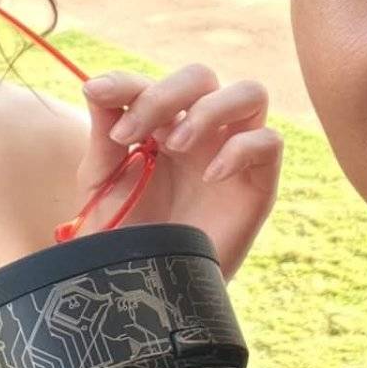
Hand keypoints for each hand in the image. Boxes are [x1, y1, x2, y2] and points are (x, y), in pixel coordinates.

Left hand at [78, 65, 282, 278]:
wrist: (144, 291)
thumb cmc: (123, 237)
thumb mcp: (103, 183)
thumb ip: (105, 133)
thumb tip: (96, 84)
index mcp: (159, 125)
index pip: (151, 82)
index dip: (127, 81)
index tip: (99, 94)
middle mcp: (200, 132)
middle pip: (202, 76)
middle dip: (166, 93)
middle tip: (134, 134)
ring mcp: (232, 154)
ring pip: (251, 93)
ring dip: (209, 109)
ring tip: (174, 145)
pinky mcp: (258, 185)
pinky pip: (270, 142)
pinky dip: (241, 149)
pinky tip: (209, 176)